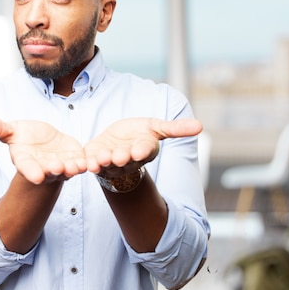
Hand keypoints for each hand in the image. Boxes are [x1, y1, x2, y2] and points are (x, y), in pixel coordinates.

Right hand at [0, 115, 86, 183]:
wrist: (45, 143)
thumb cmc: (26, 138)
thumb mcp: (12, 131)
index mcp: (27, 160)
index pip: (28, 167)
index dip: (31, 172)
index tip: (36, 177)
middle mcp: (44, 166)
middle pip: (49, 170)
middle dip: (54, 169)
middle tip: (57, 168)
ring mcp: (61, 165)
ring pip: (67, 169)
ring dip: (72, 169)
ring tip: (76, 166)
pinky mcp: (75, 160)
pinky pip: (82, 163)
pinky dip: (86, 163)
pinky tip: (89, 161)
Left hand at [84, 118, 202, 176]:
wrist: (116, 144)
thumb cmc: (138, 135)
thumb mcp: (156, 128)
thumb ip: (175, 128)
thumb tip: (201, 125)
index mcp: (144, 150)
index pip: (145, 150)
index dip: (142, 150)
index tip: (139, 150)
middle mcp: (128, 159)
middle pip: (125, 159)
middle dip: (121, 158)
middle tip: (118, 156)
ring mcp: (110, 162)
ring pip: (107, 164)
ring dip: (103, 162)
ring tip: (100, 159)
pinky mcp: (95, 160)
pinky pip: (92, 164)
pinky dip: (89, 163)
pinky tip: (86, 162)